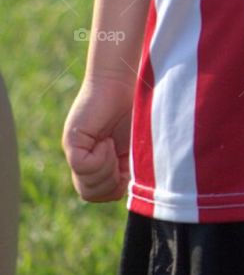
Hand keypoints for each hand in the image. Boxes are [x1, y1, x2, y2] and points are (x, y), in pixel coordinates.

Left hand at [62, 75, 134, 202]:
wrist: (126, 80)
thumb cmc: (139, 108)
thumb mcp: (139, 147)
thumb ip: (130, 169)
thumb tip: (125, 191)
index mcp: (100, 162)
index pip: (100, 194)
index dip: (116, 188)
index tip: (128, 166)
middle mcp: (84, 158)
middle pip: (91, 194)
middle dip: (111, 183)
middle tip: (120, 158)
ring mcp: (76, 151)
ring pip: (85, 187)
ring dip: (106, 172)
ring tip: (112, 147)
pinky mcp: (72, 141)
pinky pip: (82, 166)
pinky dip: (100, 158)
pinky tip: (106, 140)